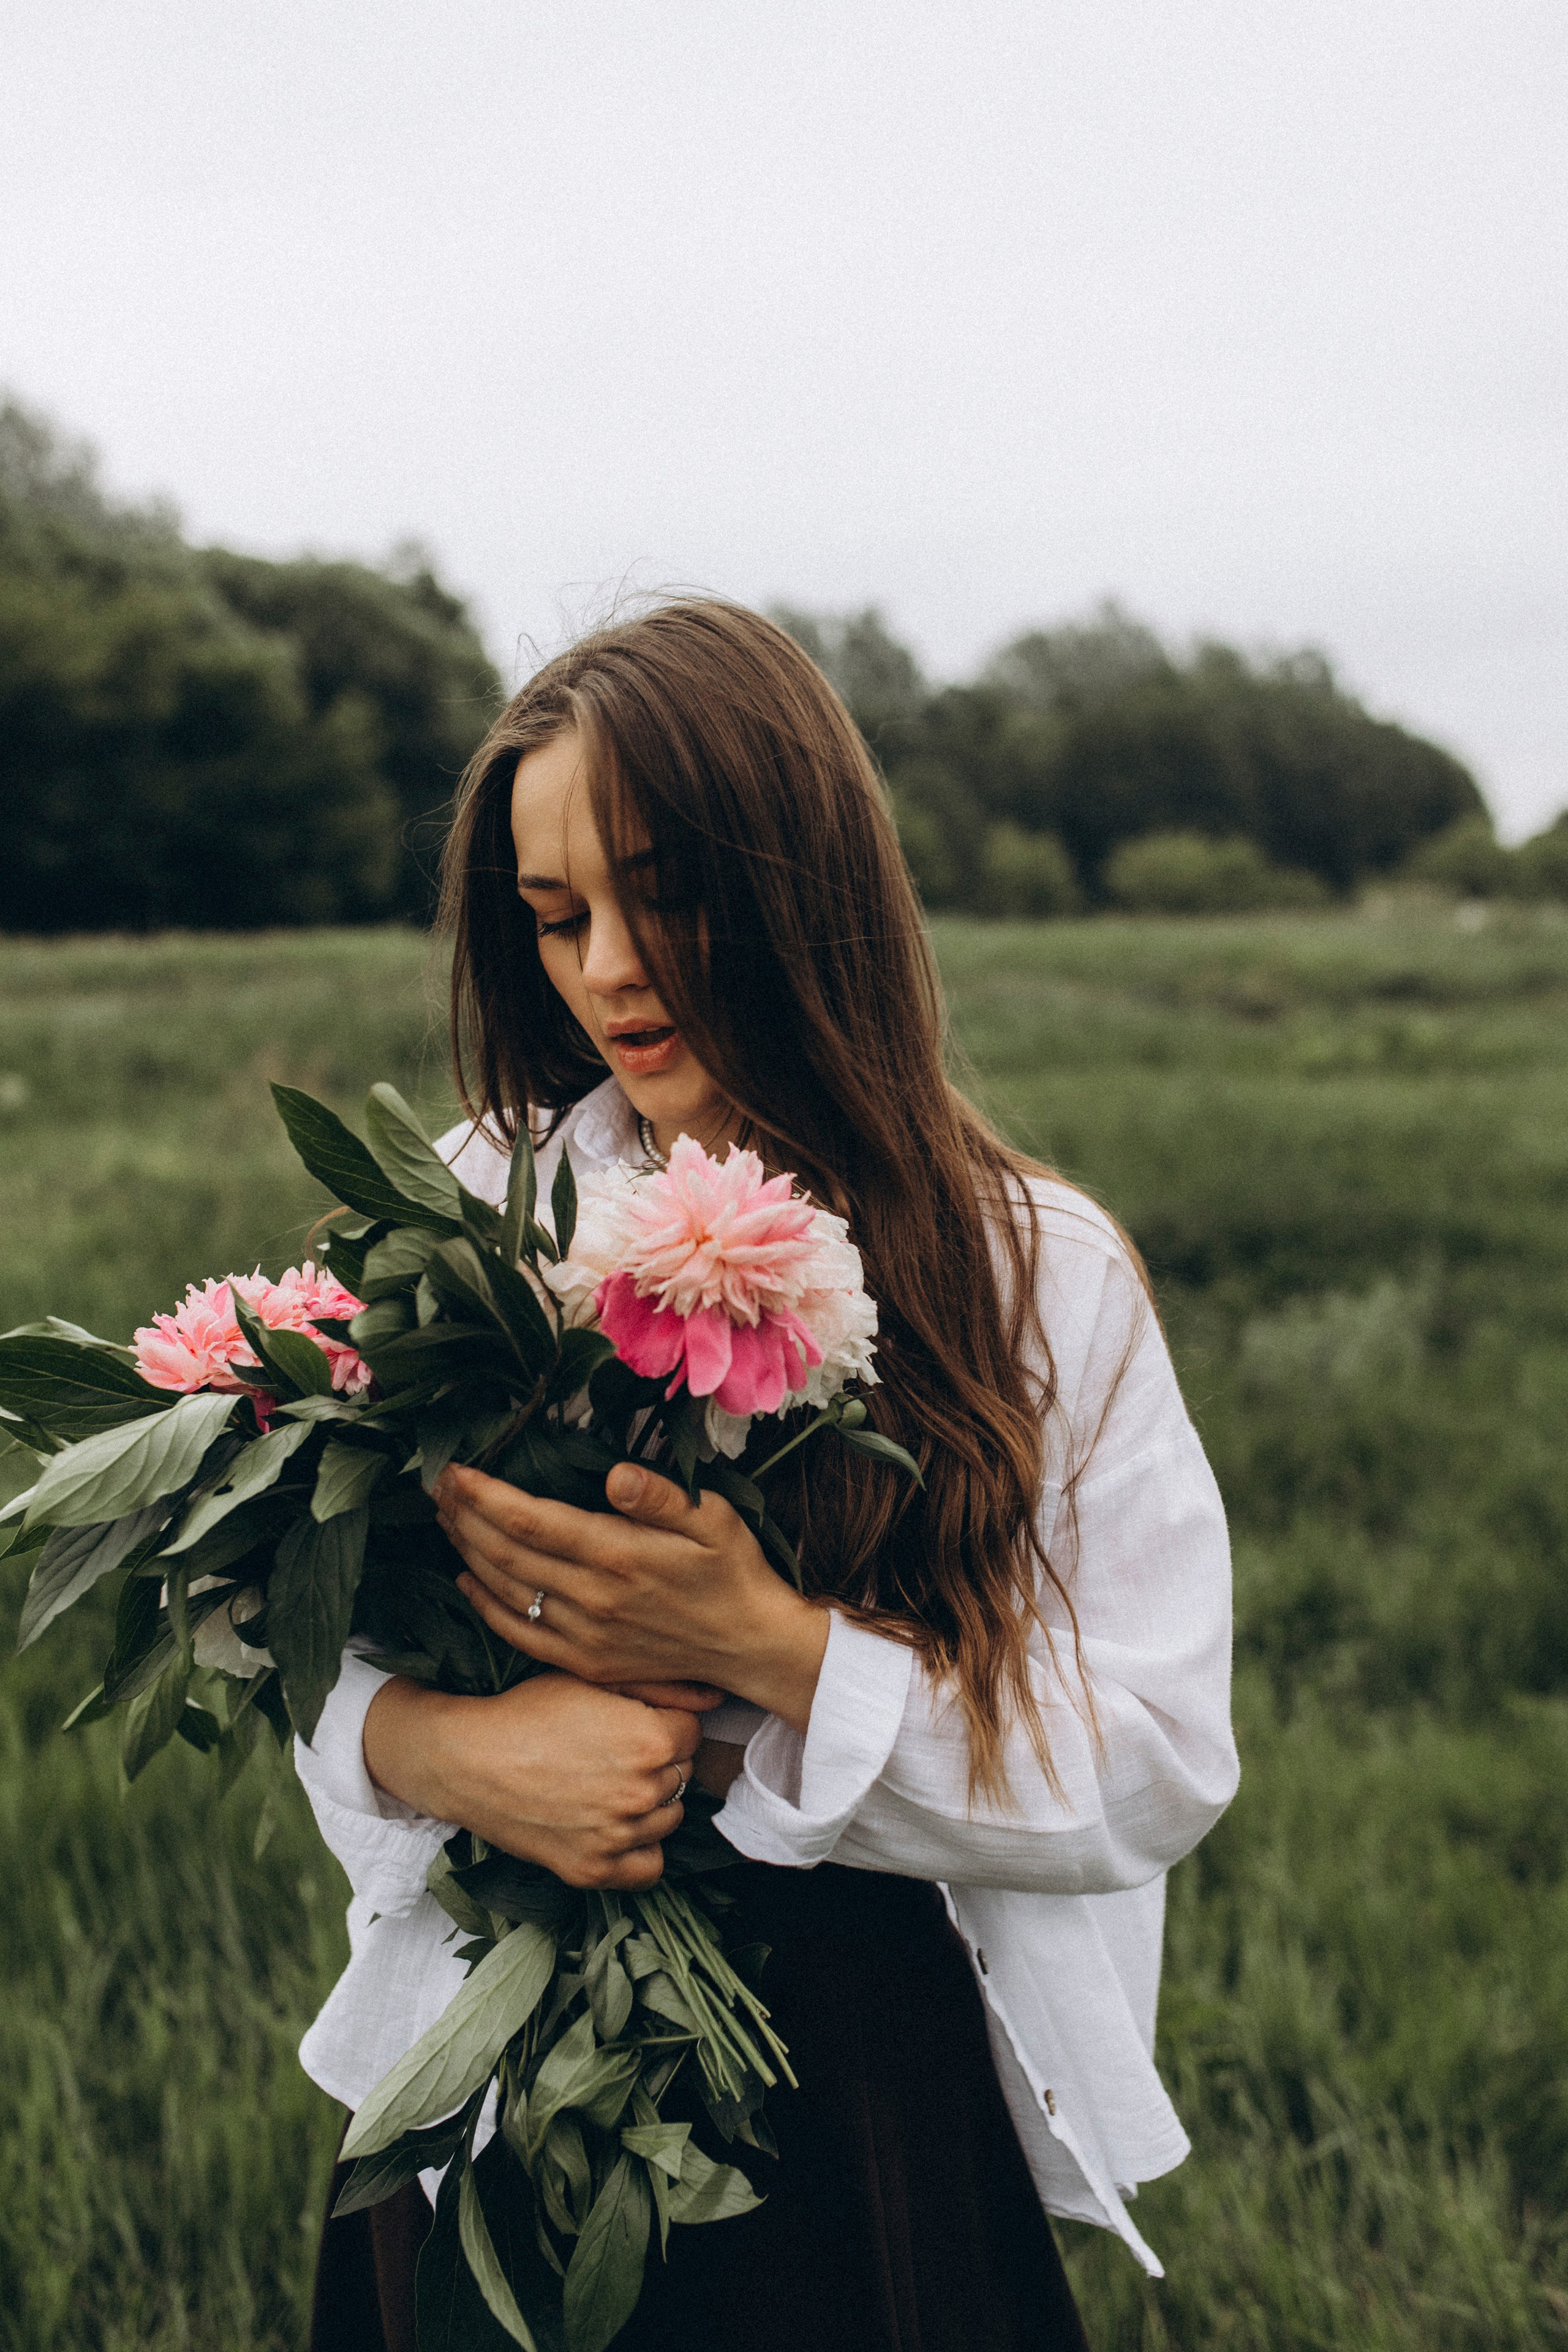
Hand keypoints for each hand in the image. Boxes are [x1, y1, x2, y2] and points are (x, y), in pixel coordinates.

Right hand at [362, 1670, 711, 1890]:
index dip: (661, 1721)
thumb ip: (660, 1685)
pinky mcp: (594, 1870)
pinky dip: (640, 1849)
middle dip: (658, 1759)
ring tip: (607, 1783)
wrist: (466, 1761)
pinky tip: (615, 1826)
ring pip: (670, 1817)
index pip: (691, 1731)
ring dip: (650, 1801)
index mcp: (650, 1739)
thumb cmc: (528, 1712)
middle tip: (613, 1750)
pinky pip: (650, 1866)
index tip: (630, 1721)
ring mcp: (619, 1837)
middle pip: (681, 1773)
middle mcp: (642, 1792)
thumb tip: (714, 1695)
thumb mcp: (592, 1680)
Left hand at [434, 1461, 829, 1732]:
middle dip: (463, 1513)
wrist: (751, 1645)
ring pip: (505, 1589)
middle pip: (505, 1551)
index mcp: (618, 1555)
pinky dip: (485, 1605)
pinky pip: (519, 1633)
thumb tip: (615, 1476)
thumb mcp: (713, 1517)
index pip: (529, 1518)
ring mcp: (585, 1636)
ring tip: (445, 1516)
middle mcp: (593, 1598)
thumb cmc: (733, 1570)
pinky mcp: (585, 1662)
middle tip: (436, 1483)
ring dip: (467, 1550)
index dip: (484, 1493)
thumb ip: (661, 1496)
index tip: (455, 1468)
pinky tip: (466, 1578)